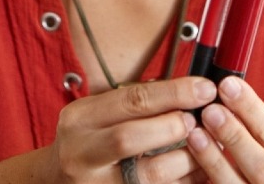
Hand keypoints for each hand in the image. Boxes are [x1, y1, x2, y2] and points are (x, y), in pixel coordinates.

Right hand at [42, 76, 218, 183]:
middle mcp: (81, 153)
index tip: (204, 89)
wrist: (55, 181)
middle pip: (130, 138)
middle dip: (173, 127)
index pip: (131, 100)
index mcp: (80, 119)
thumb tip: (187, 90)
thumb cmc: (86, 142)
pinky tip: (198, 172)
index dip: (173, 93)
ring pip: (150, 175)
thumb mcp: (97, 114)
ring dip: (186, 160)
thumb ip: (134, 103)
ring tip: (207, 146)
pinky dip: (184, 182)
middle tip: (199, 121)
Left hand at [186, 77, 263, 183]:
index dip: (252, 108)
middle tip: (211, 109)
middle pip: (263, 166)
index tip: (228, 84)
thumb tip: (230, 93)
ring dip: (215, 159)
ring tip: (195, 133)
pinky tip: (192, 162)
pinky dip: (208, 178)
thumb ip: (263, 134)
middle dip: (235, 135)